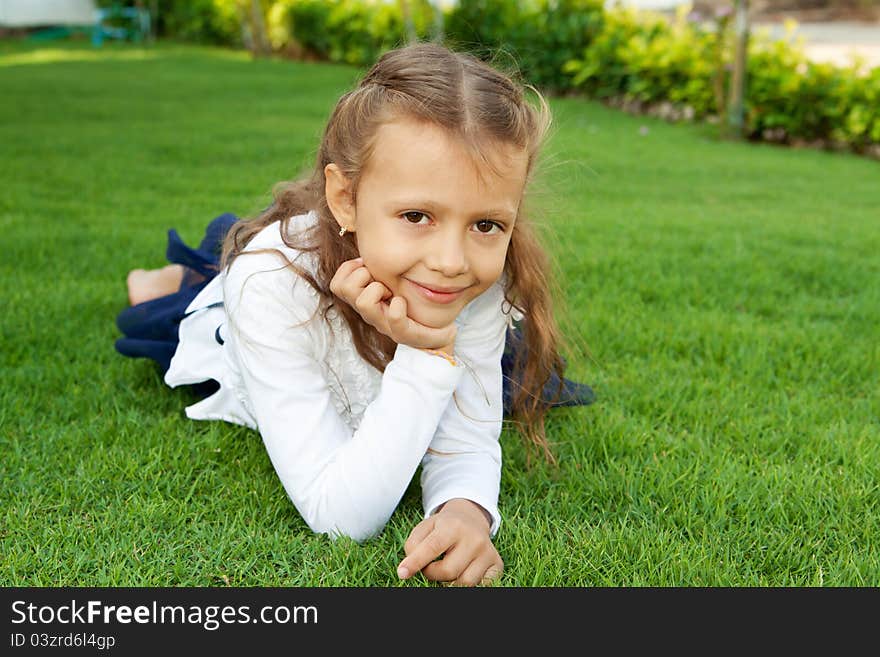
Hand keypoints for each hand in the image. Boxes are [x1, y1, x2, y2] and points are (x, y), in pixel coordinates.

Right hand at [330, 257, 456, 351]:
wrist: (437, 331)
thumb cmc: (414, 303)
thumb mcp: (393, 279)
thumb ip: (378, 264)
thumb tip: (369, 243)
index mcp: (365, 300)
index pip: (338, 284)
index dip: (350, 269)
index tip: (369, 267)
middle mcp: (369, 313)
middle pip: (344, 289)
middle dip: (363, 276)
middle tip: (382, 281)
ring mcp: (383, 324)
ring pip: (362, 302)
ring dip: (379, 289)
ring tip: (393, 293)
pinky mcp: (402, 333)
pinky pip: (393, 315)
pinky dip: (398, 306)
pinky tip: (403, 303)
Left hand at [397, 498, 502, 586]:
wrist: (471, 519)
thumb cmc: (443, 527)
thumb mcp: (425, 527)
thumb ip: (413, 545)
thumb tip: (411, 569)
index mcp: (453, 525)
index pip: (432, 547)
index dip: (416, 562)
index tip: (402, 573)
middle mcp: (474, 538)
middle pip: (448, 571)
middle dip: (433, 574)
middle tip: (429, 566)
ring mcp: (488, 552)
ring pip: (464, 582)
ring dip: (449, 582)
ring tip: (446, 567)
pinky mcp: (497, 564)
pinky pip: (480, 586)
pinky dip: (467, 583)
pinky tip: (463, 570)